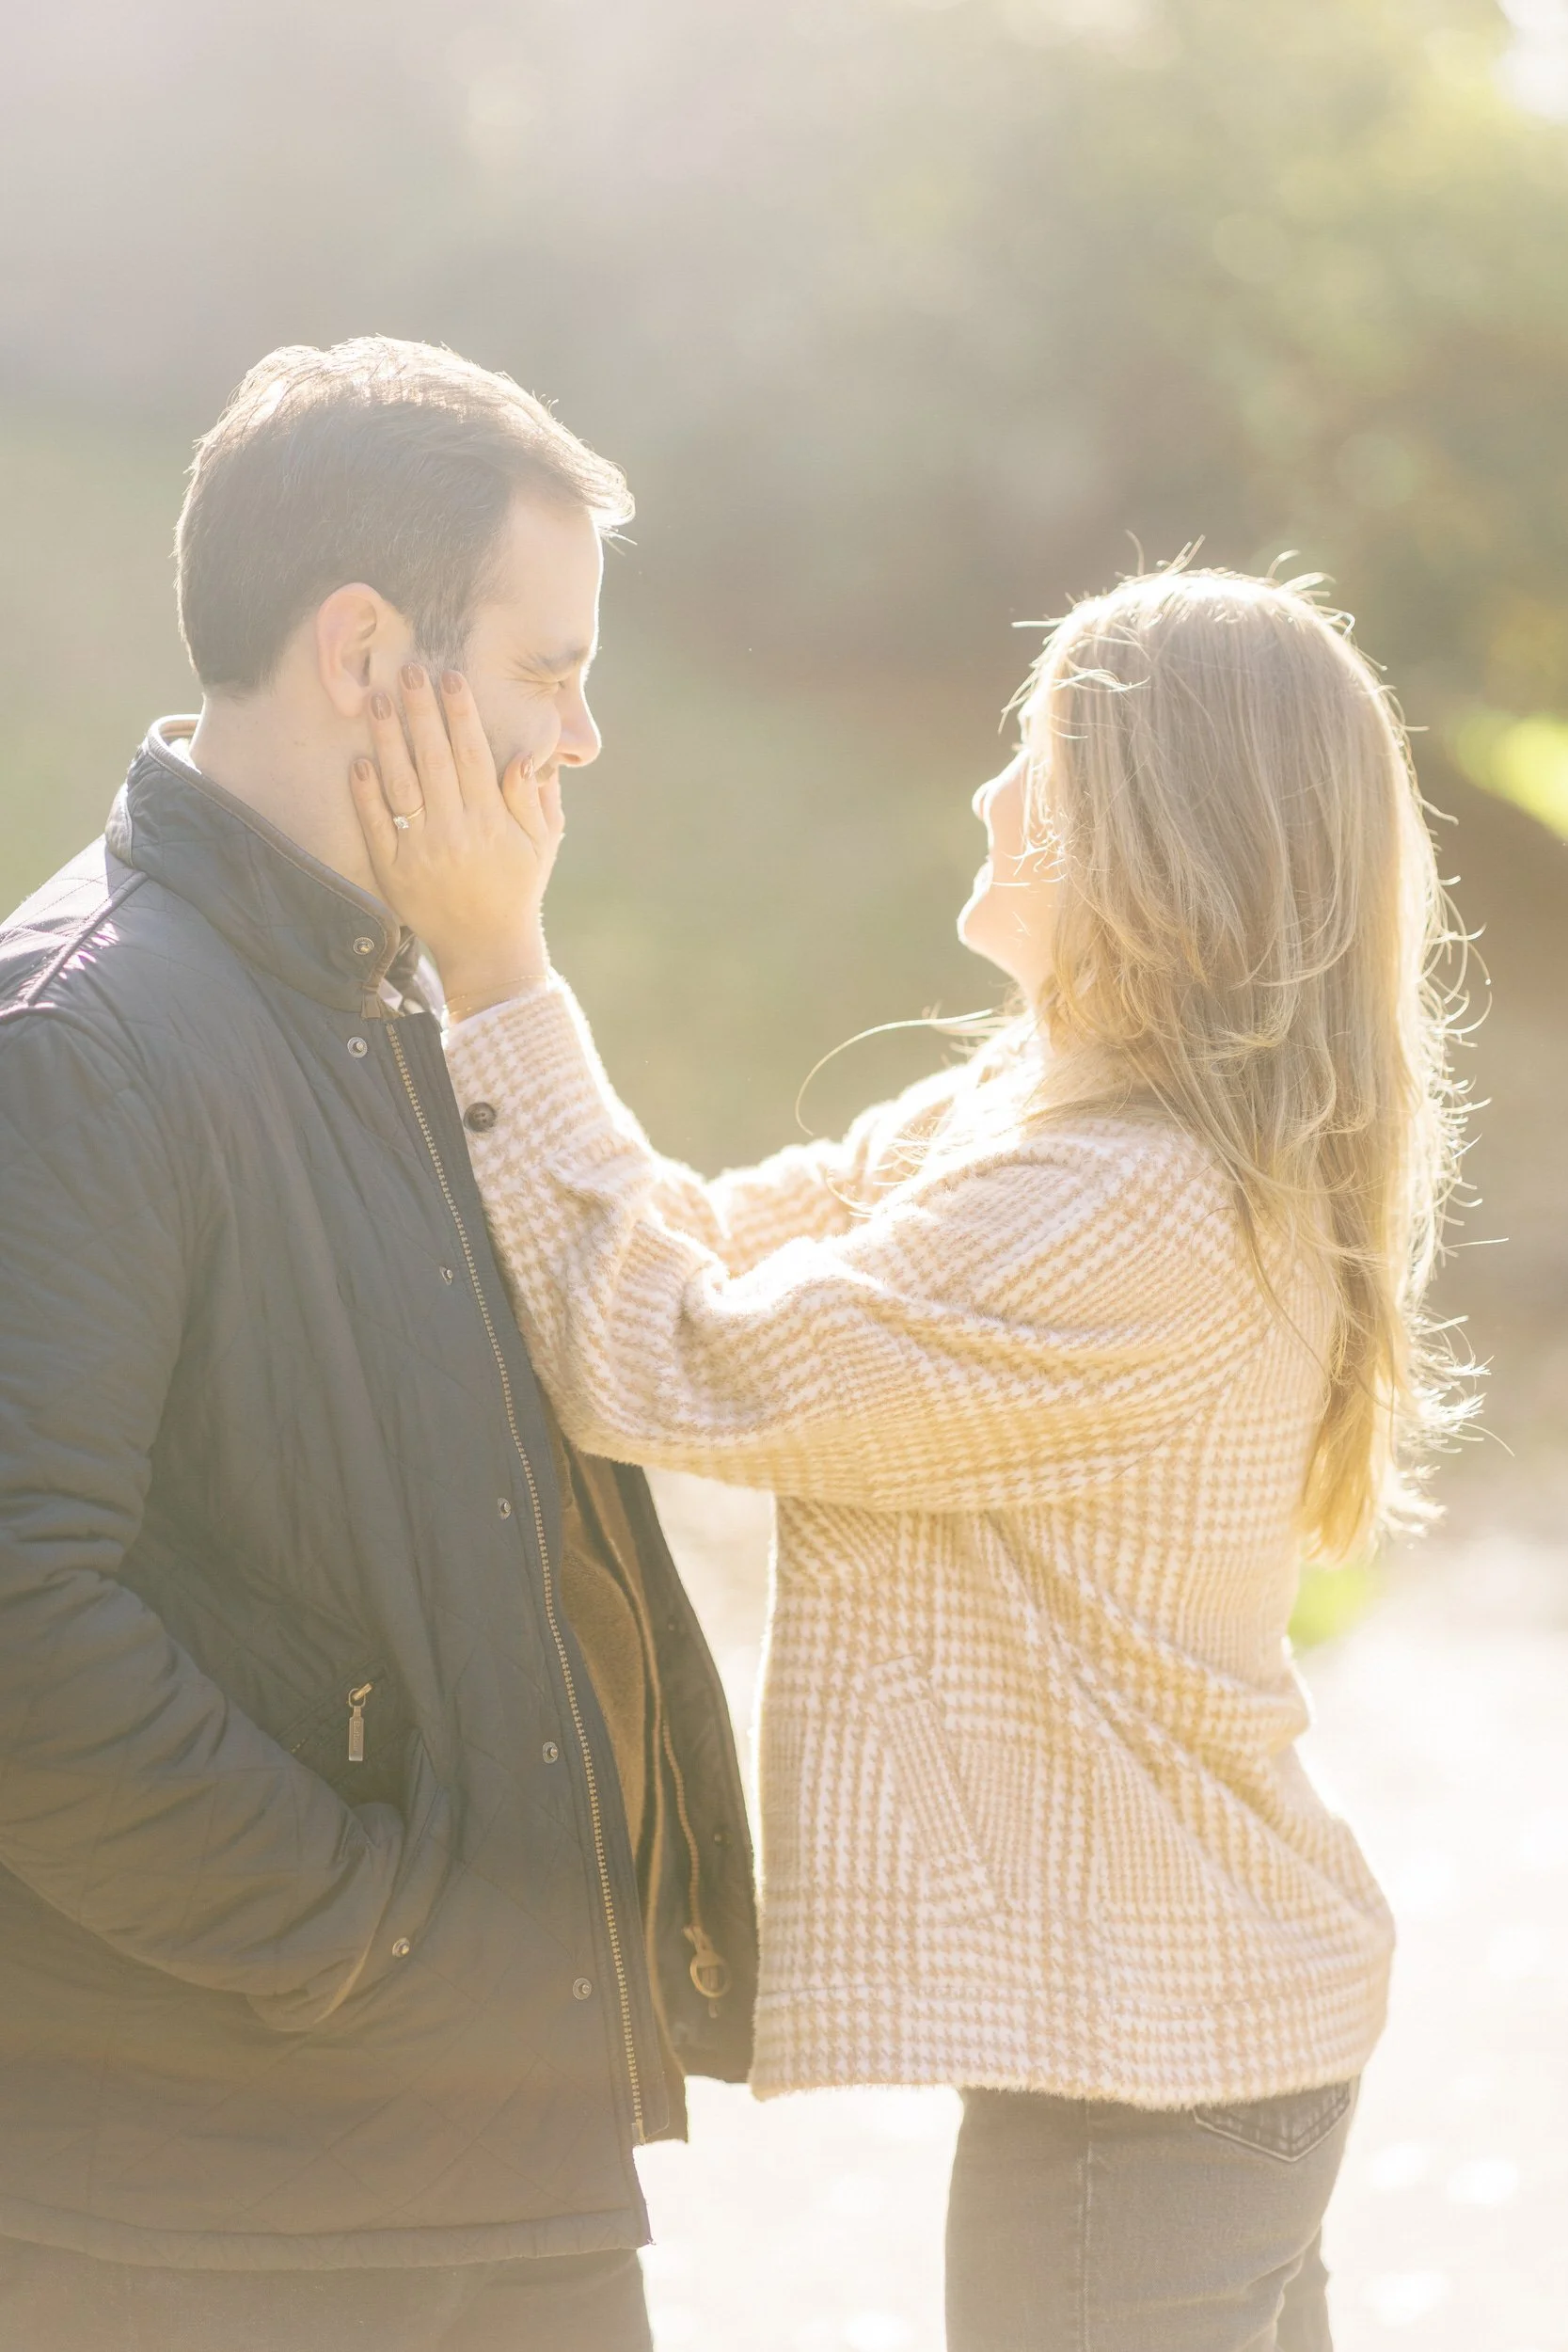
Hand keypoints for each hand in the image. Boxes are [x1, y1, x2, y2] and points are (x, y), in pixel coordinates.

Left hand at [350, 664, 562, 1018]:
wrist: (487, 948)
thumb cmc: (518, 888)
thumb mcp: (542, 844)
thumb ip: (534, 798)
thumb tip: (523, 756)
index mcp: (493, 821)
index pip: (473, 754)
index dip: (461, 713)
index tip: (451, 677)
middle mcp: (456, 831)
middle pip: (433, 759)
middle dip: (421, 711)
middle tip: (407, 669)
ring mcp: (421, 851)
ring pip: (400, 784)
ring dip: (388, 739)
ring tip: (377, 700)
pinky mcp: (394, 870)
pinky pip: (377, 824)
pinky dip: (366, 793)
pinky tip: (359, 760)